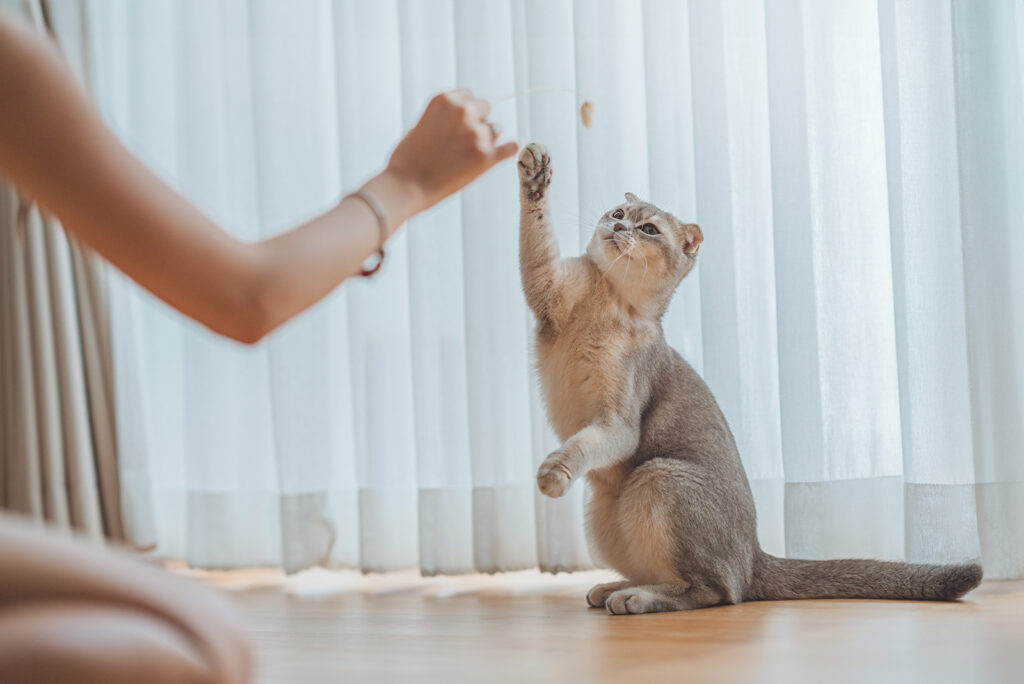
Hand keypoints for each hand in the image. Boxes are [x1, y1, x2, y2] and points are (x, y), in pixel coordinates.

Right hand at [386, 89, 518, 211]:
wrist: (406, 186)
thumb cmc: (408, 158)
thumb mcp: (422, 123)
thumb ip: (446, 117)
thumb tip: (471, 120)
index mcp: (446, 100)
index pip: (470, 95)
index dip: (465, 110)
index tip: (458, 123)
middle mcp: (464, 112)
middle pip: (485, 107)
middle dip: (477, 120)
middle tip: (463, 140)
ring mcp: (477, 135)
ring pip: (494, 129)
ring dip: (486, 138)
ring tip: (466, 155)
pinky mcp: (486, 158)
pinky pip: (509, 148)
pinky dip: (508, 149)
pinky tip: (508, 150)